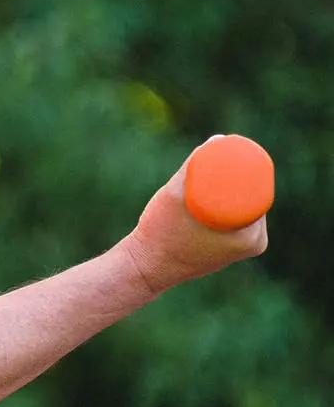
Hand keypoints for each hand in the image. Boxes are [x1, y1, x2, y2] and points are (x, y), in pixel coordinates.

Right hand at [123, 140, 268, 299]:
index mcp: (252, 236)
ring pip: (240, 208)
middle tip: (217, 156)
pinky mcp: (226, 250)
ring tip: (214, 167)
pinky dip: (226, 204)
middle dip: (237, 175)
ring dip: (231, 189)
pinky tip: (219, 189)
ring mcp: (239, 249)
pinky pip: (233, 220)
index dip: (247, 167)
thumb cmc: (161, 232)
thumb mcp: (176, 195)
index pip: (259, 190)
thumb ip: (195, 166)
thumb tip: (219, 139)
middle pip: (251, 198)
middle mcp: (253, 244)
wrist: (146, 267)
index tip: (231, 150)